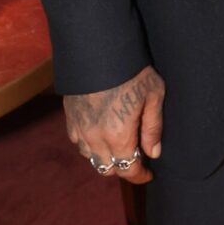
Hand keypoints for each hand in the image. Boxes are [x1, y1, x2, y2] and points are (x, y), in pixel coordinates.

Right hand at [63, 65, 164, 184]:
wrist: (99, 49)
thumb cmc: (132, 70)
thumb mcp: (153, 96)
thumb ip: (153, 128)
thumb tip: (154, 153)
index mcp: (118, 136)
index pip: (128, 169)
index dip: (140, 175)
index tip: (149, 173)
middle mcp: (95, 138)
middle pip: (108, 168)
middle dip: (123, 168)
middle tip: (137, 158)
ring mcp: (79, 128)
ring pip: (91, 157)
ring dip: (105, 157)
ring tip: (119, 146)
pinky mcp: (69, 117)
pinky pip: (78, 142)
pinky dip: (89, 144)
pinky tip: (100, 134)